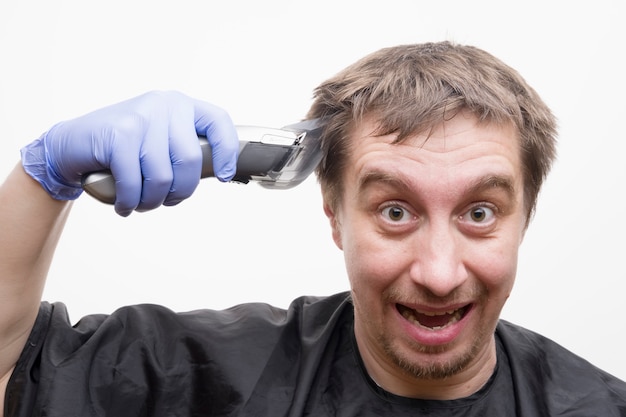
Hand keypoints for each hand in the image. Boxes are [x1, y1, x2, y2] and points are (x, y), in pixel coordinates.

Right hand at [21, 91, 238, 215]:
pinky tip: (124, 205)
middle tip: (164, 200)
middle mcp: (164, 105)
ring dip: (152, 201)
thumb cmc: (122, 149)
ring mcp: (141, 116)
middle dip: (180, 192)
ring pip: (163, 176)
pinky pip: (135, 182)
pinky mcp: (118, 133)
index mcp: (181, 105)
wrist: (71, 145)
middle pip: (191, 160)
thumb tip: (222, 173)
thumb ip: (187, 151)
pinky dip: (130, 201)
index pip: (218, 122)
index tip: (224, 176)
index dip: (227, 152)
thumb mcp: (161, 142)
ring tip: (140, 204)